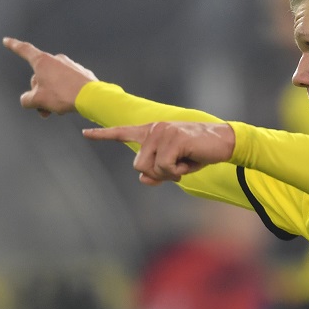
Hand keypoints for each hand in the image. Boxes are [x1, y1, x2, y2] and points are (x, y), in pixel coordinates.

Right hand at [3, 37, 97, 116]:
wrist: (91, 97)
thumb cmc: (63, 95)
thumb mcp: (38, 100)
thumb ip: (27, 100)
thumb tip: (27, 100)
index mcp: (43, 61)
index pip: (24, 50)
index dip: (14, 46)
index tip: (7, 40)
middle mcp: (57, 59)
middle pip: (39, 76)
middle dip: (39, 94)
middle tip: (44, 110)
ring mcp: (70, 65)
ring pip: (54, 82)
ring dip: (51, 96)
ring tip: (57, 110)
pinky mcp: (81, 73)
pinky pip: (67, 83)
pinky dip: (64, 93)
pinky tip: (69, 103)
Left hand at [83, 122, 235, 185]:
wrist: (223, 143)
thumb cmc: (199, 153)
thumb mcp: (176, 166)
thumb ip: (157, 173)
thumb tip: (142, 179)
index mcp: (152, 131)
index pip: (122, 133)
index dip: (103, 135)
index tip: (84, 134)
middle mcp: (153, 129)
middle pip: (138, 165)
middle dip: (158, 174)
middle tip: (179, 167)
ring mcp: (162, 132)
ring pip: (149, 167)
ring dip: (168, 173)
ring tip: (185, 162)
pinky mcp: (172, 139)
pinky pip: (165, 167)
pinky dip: (177, 171)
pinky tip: (189, 161)